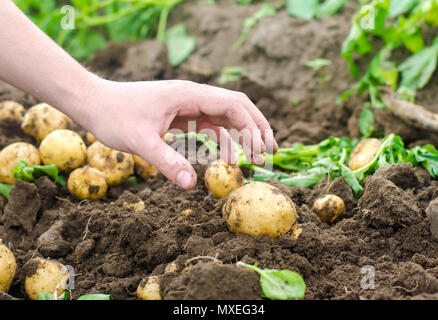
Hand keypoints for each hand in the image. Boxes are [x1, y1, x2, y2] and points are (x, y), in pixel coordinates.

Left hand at [78, 79, 277, 189]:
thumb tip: (191, 185)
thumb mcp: (139, 141)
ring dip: (242, 135)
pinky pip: (209, 124)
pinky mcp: (181, 114)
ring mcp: (188, 104)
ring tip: (254, 158)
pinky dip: (222, 139)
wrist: (94, 102)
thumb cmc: (114, 116)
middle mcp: (193, 95)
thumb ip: (166, 161)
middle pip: (236, 107)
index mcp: (189, 94)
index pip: (232, 105)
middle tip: (270, 152)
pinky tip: (225, 156)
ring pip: (225, 116)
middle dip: (256, 128)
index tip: (262, 151)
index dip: (252, 127)